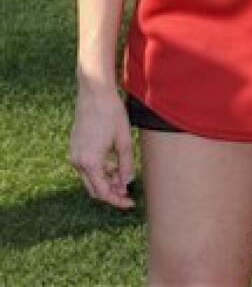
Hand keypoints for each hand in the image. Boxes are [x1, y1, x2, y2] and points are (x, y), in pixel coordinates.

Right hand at [69, 81, 134, 208]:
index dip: (117, 201)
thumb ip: (125, 165)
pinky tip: (113, 166)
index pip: (103, 192)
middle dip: (111, 193)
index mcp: (90, 162)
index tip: (130, 204)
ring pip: (90, 178)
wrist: (94, 94)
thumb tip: (126, 183)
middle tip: (128, 194)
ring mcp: (73, 155)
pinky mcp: (74, 148)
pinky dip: (99, 171)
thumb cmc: (112, 114)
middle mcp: (77, 162)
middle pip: (94, 189)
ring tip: (123, 178)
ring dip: (105, 182)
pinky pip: (86, 167)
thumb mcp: (124, 141)